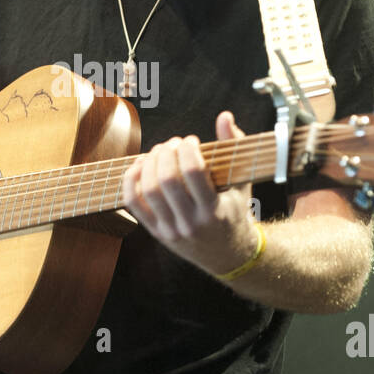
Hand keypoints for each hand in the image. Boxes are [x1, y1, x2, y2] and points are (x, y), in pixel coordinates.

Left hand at [121, 110, 258, 275]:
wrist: (229, 256)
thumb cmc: (236, 213)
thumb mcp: (242, 183)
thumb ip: (235, 148)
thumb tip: (225, 116)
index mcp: (215, 212)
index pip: (194, 173)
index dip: (188, 150)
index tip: (192, 141)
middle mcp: (191, 224)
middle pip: (167, 180)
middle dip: (167, 153)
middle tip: (173, 143)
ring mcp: (171, 230)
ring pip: (149, 191)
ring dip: (149, 163)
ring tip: (159, 151)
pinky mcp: (156, 233)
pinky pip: (134, 204)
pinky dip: (131, 180)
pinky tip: (140, 165)